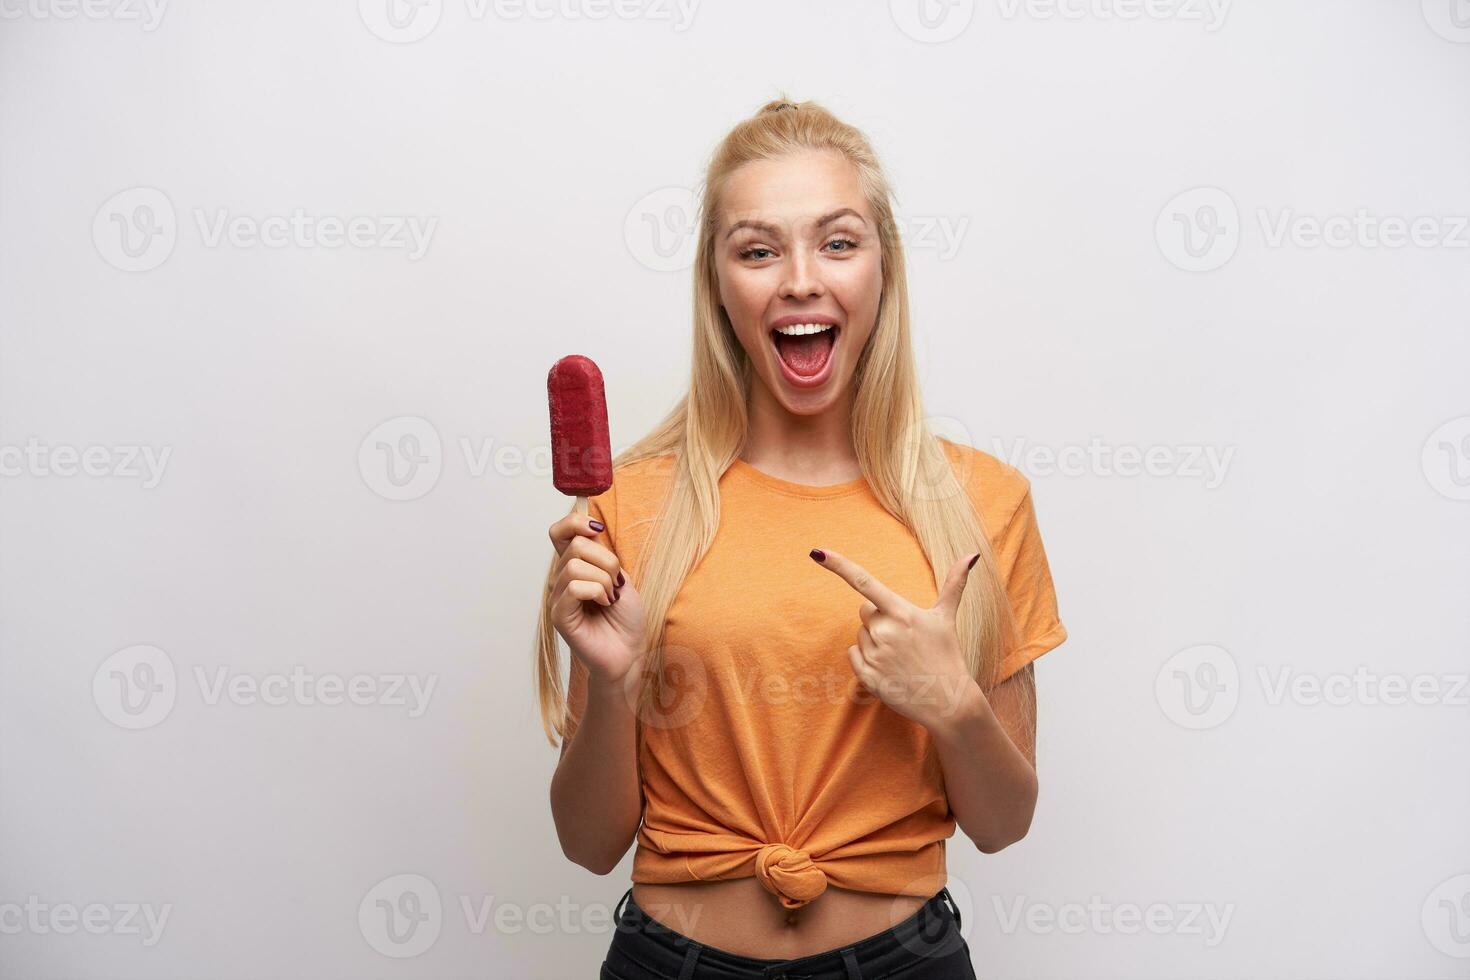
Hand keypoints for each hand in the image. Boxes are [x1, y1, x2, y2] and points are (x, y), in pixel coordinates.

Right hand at [547, 507, 645, 685]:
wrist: (631, 651)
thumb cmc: (626, 617)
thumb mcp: (618, 576)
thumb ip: (601, 553)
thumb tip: (590, 527)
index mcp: (574, 566)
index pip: (559, 531)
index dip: (575, 522)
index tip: (597, 530)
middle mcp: (561, 579)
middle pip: (575, 546)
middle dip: (607, 561)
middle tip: (616, 584)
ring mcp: (558, 597)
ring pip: (575, 565)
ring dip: (603, 579)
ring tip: (610, 597)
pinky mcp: (559, 616)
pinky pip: (574, 587)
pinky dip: (597, 591)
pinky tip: (605, 604)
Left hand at [810, 547, 983, 732]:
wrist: (948, 700)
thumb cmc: (947, 655)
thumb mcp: (947, 618)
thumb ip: (954, 584)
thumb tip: (971, 555)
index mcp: (902, 613)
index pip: (864, 582)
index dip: (839, 566)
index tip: (817, 553)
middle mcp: (885, 631)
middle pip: (864, 610)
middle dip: (879, 618)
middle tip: (903, 636)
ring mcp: (875, 655)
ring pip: (860, 633)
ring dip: (874, 640)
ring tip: (899, 655)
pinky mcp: (867, 676)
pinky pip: (853, 654)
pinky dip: (865, 658)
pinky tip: (888, 667)